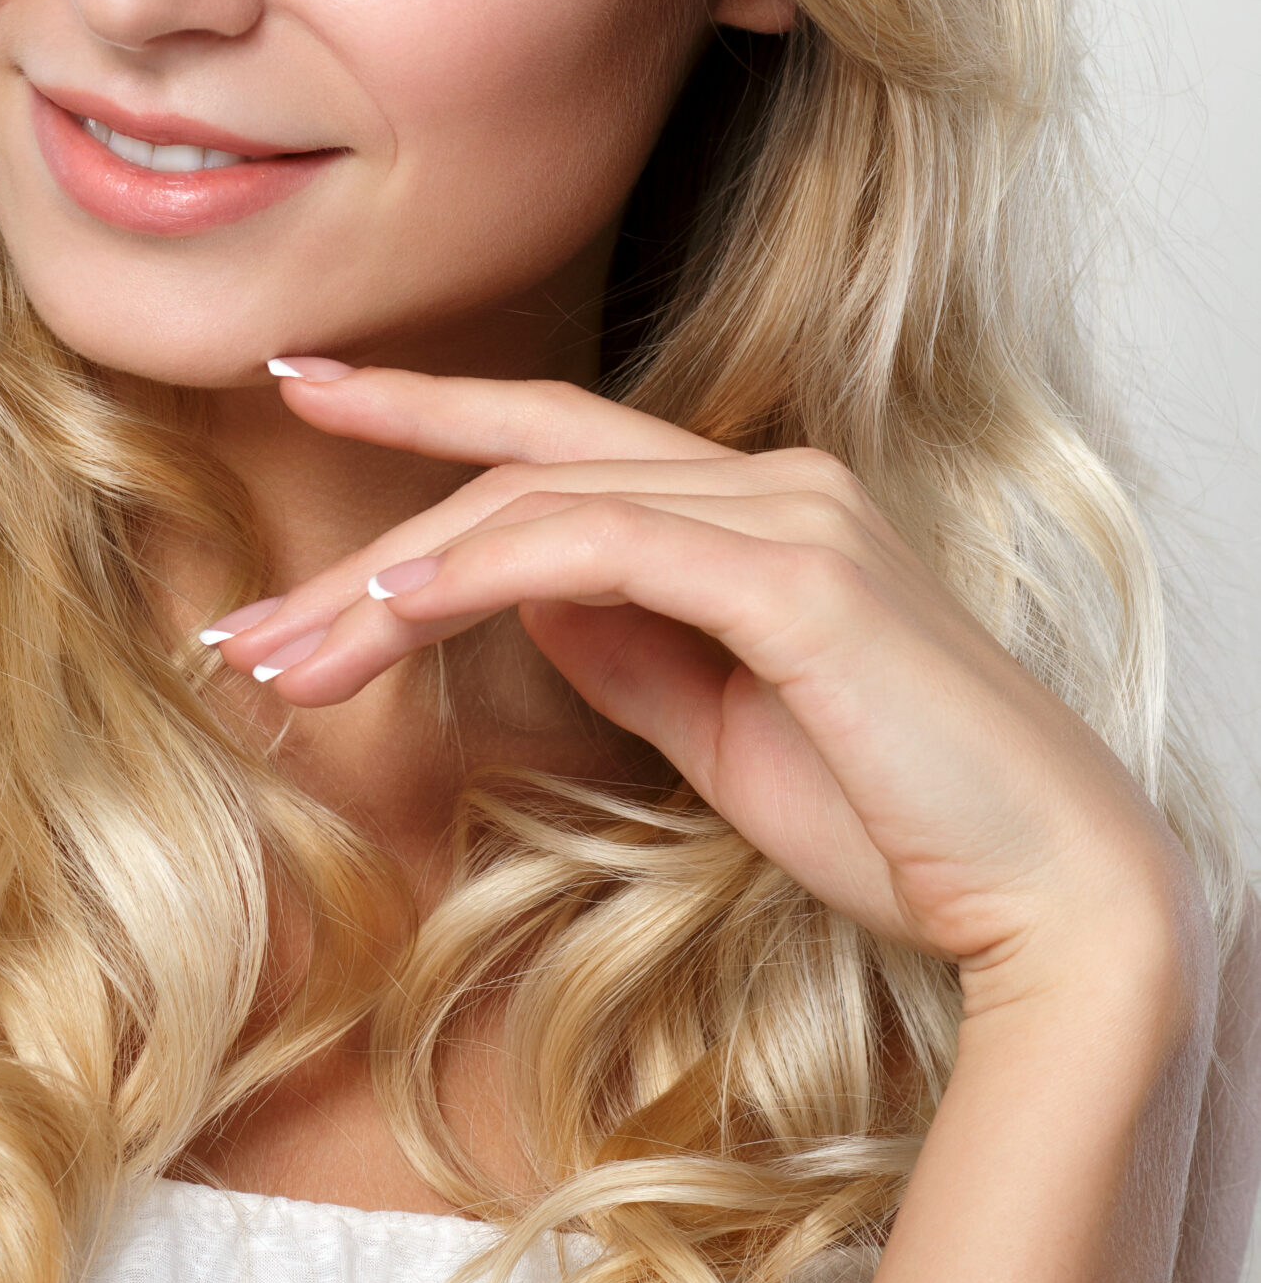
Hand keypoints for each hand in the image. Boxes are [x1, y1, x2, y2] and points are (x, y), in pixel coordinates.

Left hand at [204, 367, 1207, 1015]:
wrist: (1044, 892)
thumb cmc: (892, 816)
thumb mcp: (714, 722)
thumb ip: (623, 642)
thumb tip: (515, 593)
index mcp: (750, 503)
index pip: (557, 438)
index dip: (428, 409)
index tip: (309, 389)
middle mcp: (768, 479)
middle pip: (524, 460)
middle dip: (372, 500)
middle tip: (238, 597)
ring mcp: (786, 512)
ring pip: (538, 503)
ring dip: (389, 580)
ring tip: (276, 654)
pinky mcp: (796, 572)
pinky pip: (600, 546)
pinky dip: (481, 570)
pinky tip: (389, 607)